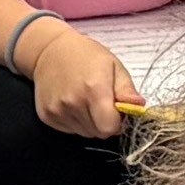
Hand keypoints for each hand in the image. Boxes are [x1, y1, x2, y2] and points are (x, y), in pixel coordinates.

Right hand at [21, 23, 139, 140]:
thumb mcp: (114, 66)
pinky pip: (69, 130)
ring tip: (85, 102)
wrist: (49, 50)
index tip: (116, 111)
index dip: (117, 123)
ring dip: (89, 123)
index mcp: (94, 89)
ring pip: (84, 133)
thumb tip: (138, 107)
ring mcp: (57, 110)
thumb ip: (127, 90)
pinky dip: (74, 122)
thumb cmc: (87, 56)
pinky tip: (72, 104)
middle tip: (100, 104)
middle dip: (103, 123)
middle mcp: (73, 102)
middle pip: (97, 133)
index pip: (109, 128)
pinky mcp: (46, 115)